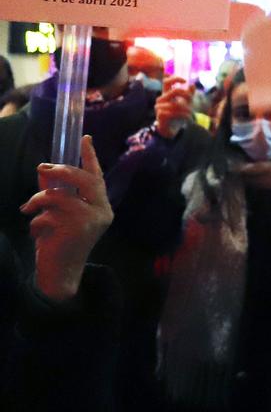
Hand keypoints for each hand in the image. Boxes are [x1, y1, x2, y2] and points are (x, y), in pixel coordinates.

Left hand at [26, 136, 112, 302]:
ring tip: (28, 210)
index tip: (85, 138)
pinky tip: (37, 234)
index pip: (97, 177)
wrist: (60, 274)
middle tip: (41, 166)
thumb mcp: (58, 215)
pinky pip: (48, 213)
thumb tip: (44, 169)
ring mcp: (90, 220)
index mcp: (101, 207)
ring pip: (58, 195)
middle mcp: (101, 211)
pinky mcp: (75, 228)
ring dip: (37, 200)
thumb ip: (56, 193)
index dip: (91, 157)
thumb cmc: (60, 243)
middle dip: (60, 170)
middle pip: (82, 179)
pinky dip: (36, 221)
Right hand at [155, 76, 195, 138]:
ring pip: (175, 104)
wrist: (172, 129)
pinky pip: (172, 113)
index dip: (175, 78)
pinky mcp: (160, 116)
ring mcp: (159, 108)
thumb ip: (189, 94)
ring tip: (191, 112)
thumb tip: (192, 84)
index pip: (166, 81)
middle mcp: (161, 99)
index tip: (185, 81)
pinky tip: (188, 117)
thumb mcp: (186, 103)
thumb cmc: (177, 114)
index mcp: (166, 94)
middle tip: (192, 100)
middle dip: (186, 95)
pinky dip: (183, 114)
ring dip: (187, 108)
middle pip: (174, 91)